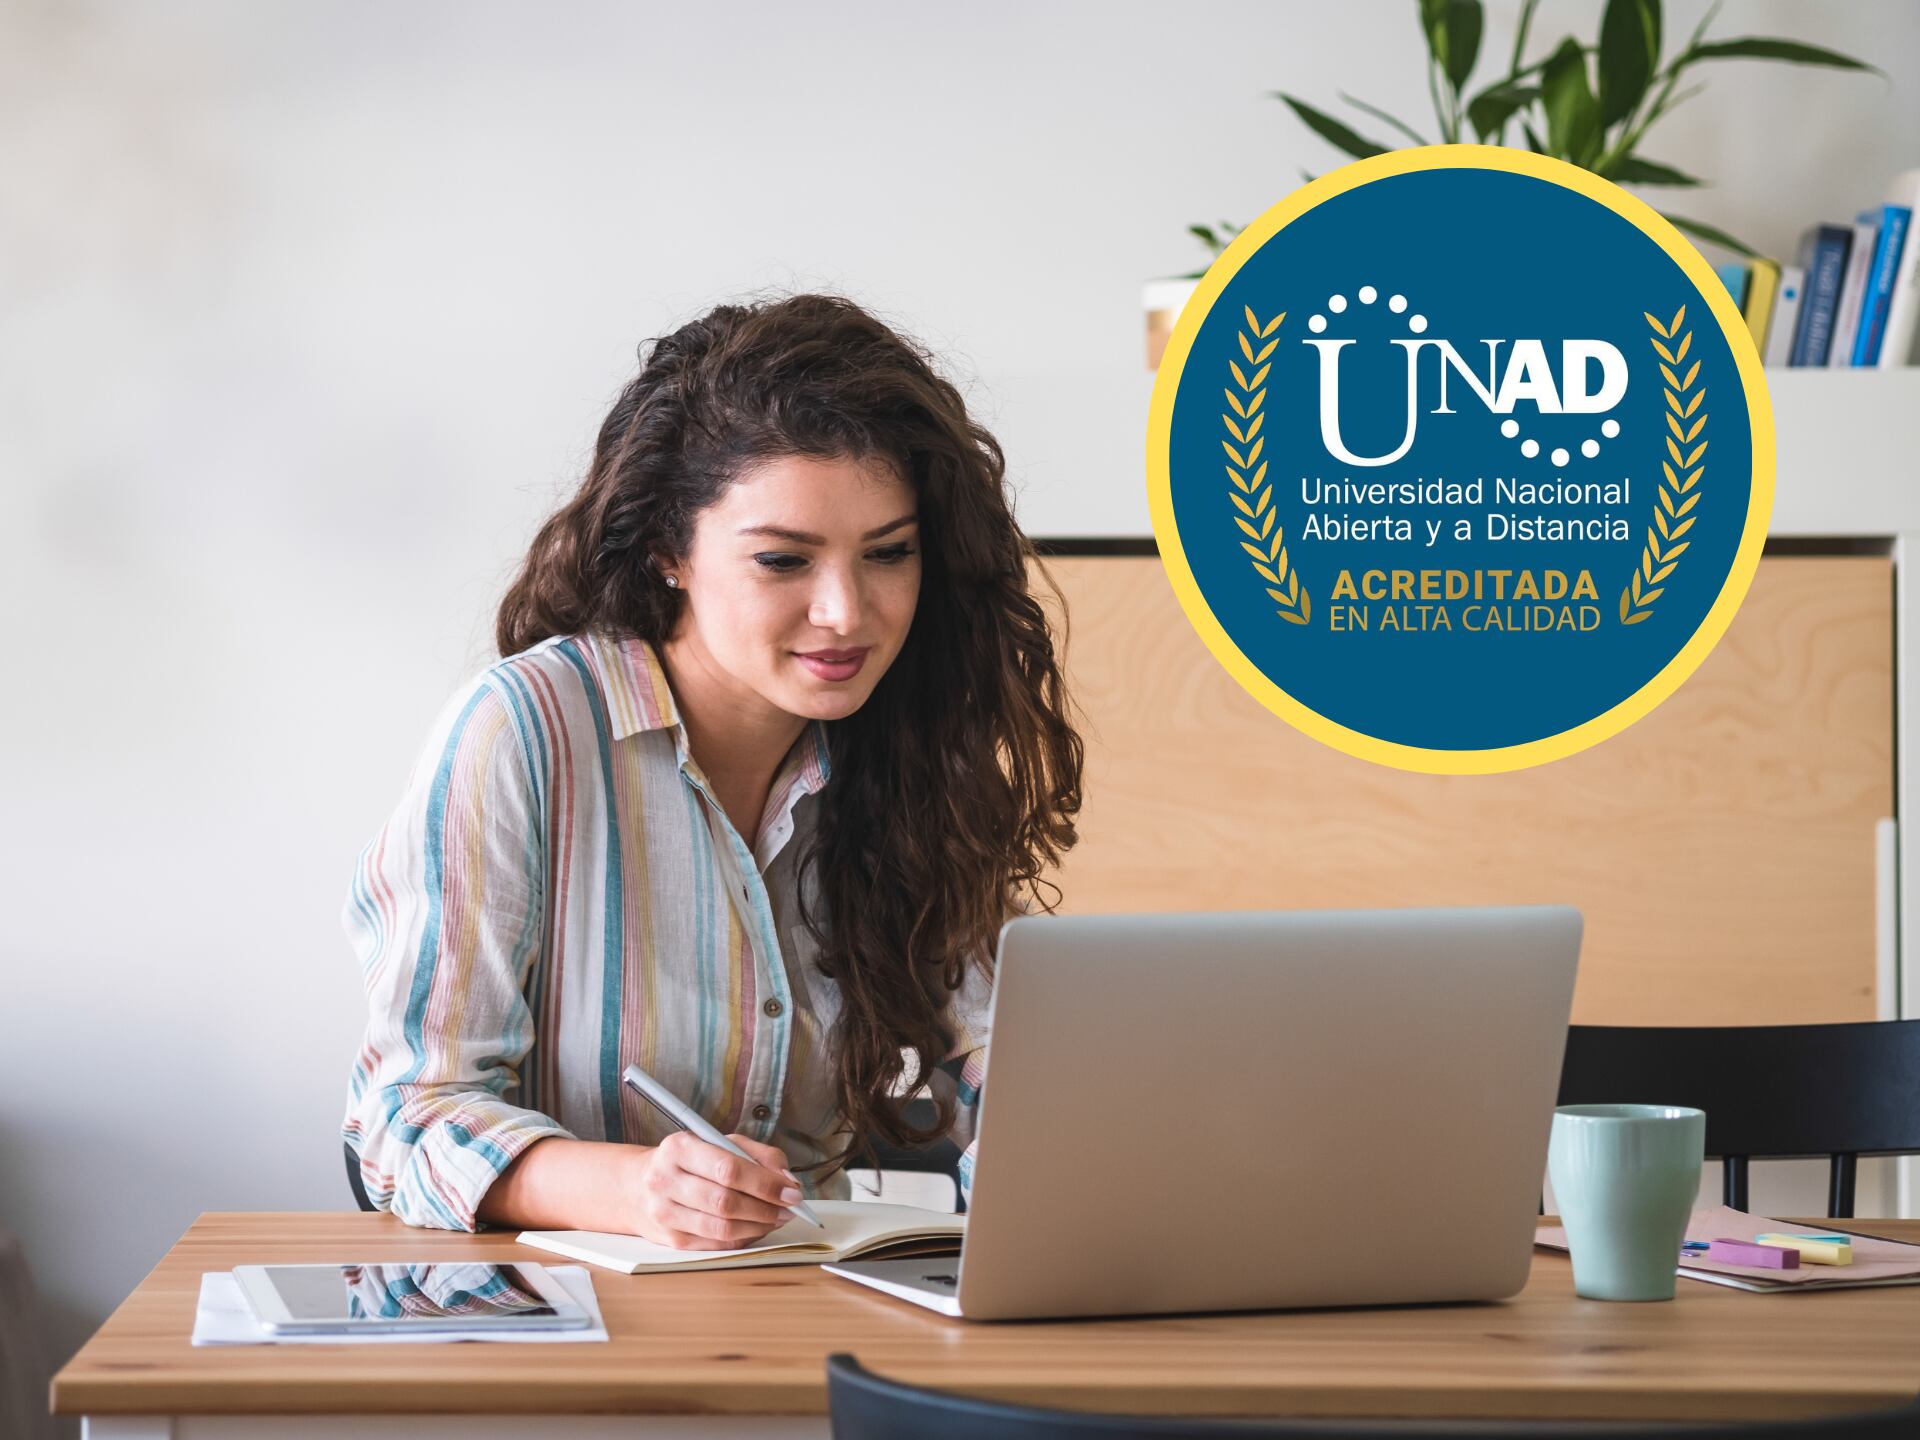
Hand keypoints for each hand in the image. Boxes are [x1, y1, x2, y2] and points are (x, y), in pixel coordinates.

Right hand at [624, 1131, 803, 1249]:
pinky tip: (756, 1227)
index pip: (729, 1169)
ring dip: (759, 1226)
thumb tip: (787, 1181)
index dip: (765, 1184)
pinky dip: (744, 1238)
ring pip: (722, 1228)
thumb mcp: (720, 1142)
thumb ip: (759, 1155)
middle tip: (789, 1208)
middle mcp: (665, 1181)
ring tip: (776, 1218)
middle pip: (726, 1202)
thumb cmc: (689, 1161)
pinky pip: (717, 1245)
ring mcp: (665, 1214)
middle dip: (766, 1208)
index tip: (792, 1192)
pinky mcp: (670, 1240)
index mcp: (679, 1148)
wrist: (637, 1186)